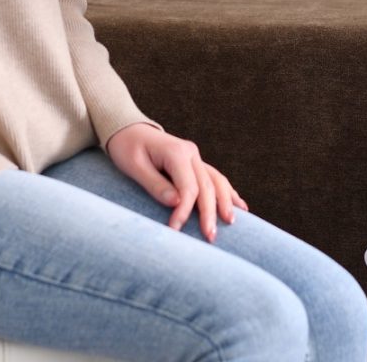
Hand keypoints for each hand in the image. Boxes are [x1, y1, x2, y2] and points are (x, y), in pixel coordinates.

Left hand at [105, 123, 247, 241]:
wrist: (128, 130)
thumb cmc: (127, 148)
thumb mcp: (134, 167)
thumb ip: (155, 184)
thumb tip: (177, 203)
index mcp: (176, 152)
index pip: (189, 187)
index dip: (185, 210)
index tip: (175, 229)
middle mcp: (191, 153)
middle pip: (207, 186)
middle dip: (210, 212)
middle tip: (210, 237)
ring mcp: (195, 157)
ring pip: (217, 181)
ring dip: (225, 203)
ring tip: (231, 223)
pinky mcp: (194, 162)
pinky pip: (215, 178)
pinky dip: (228, 192)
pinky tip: (240, 206)